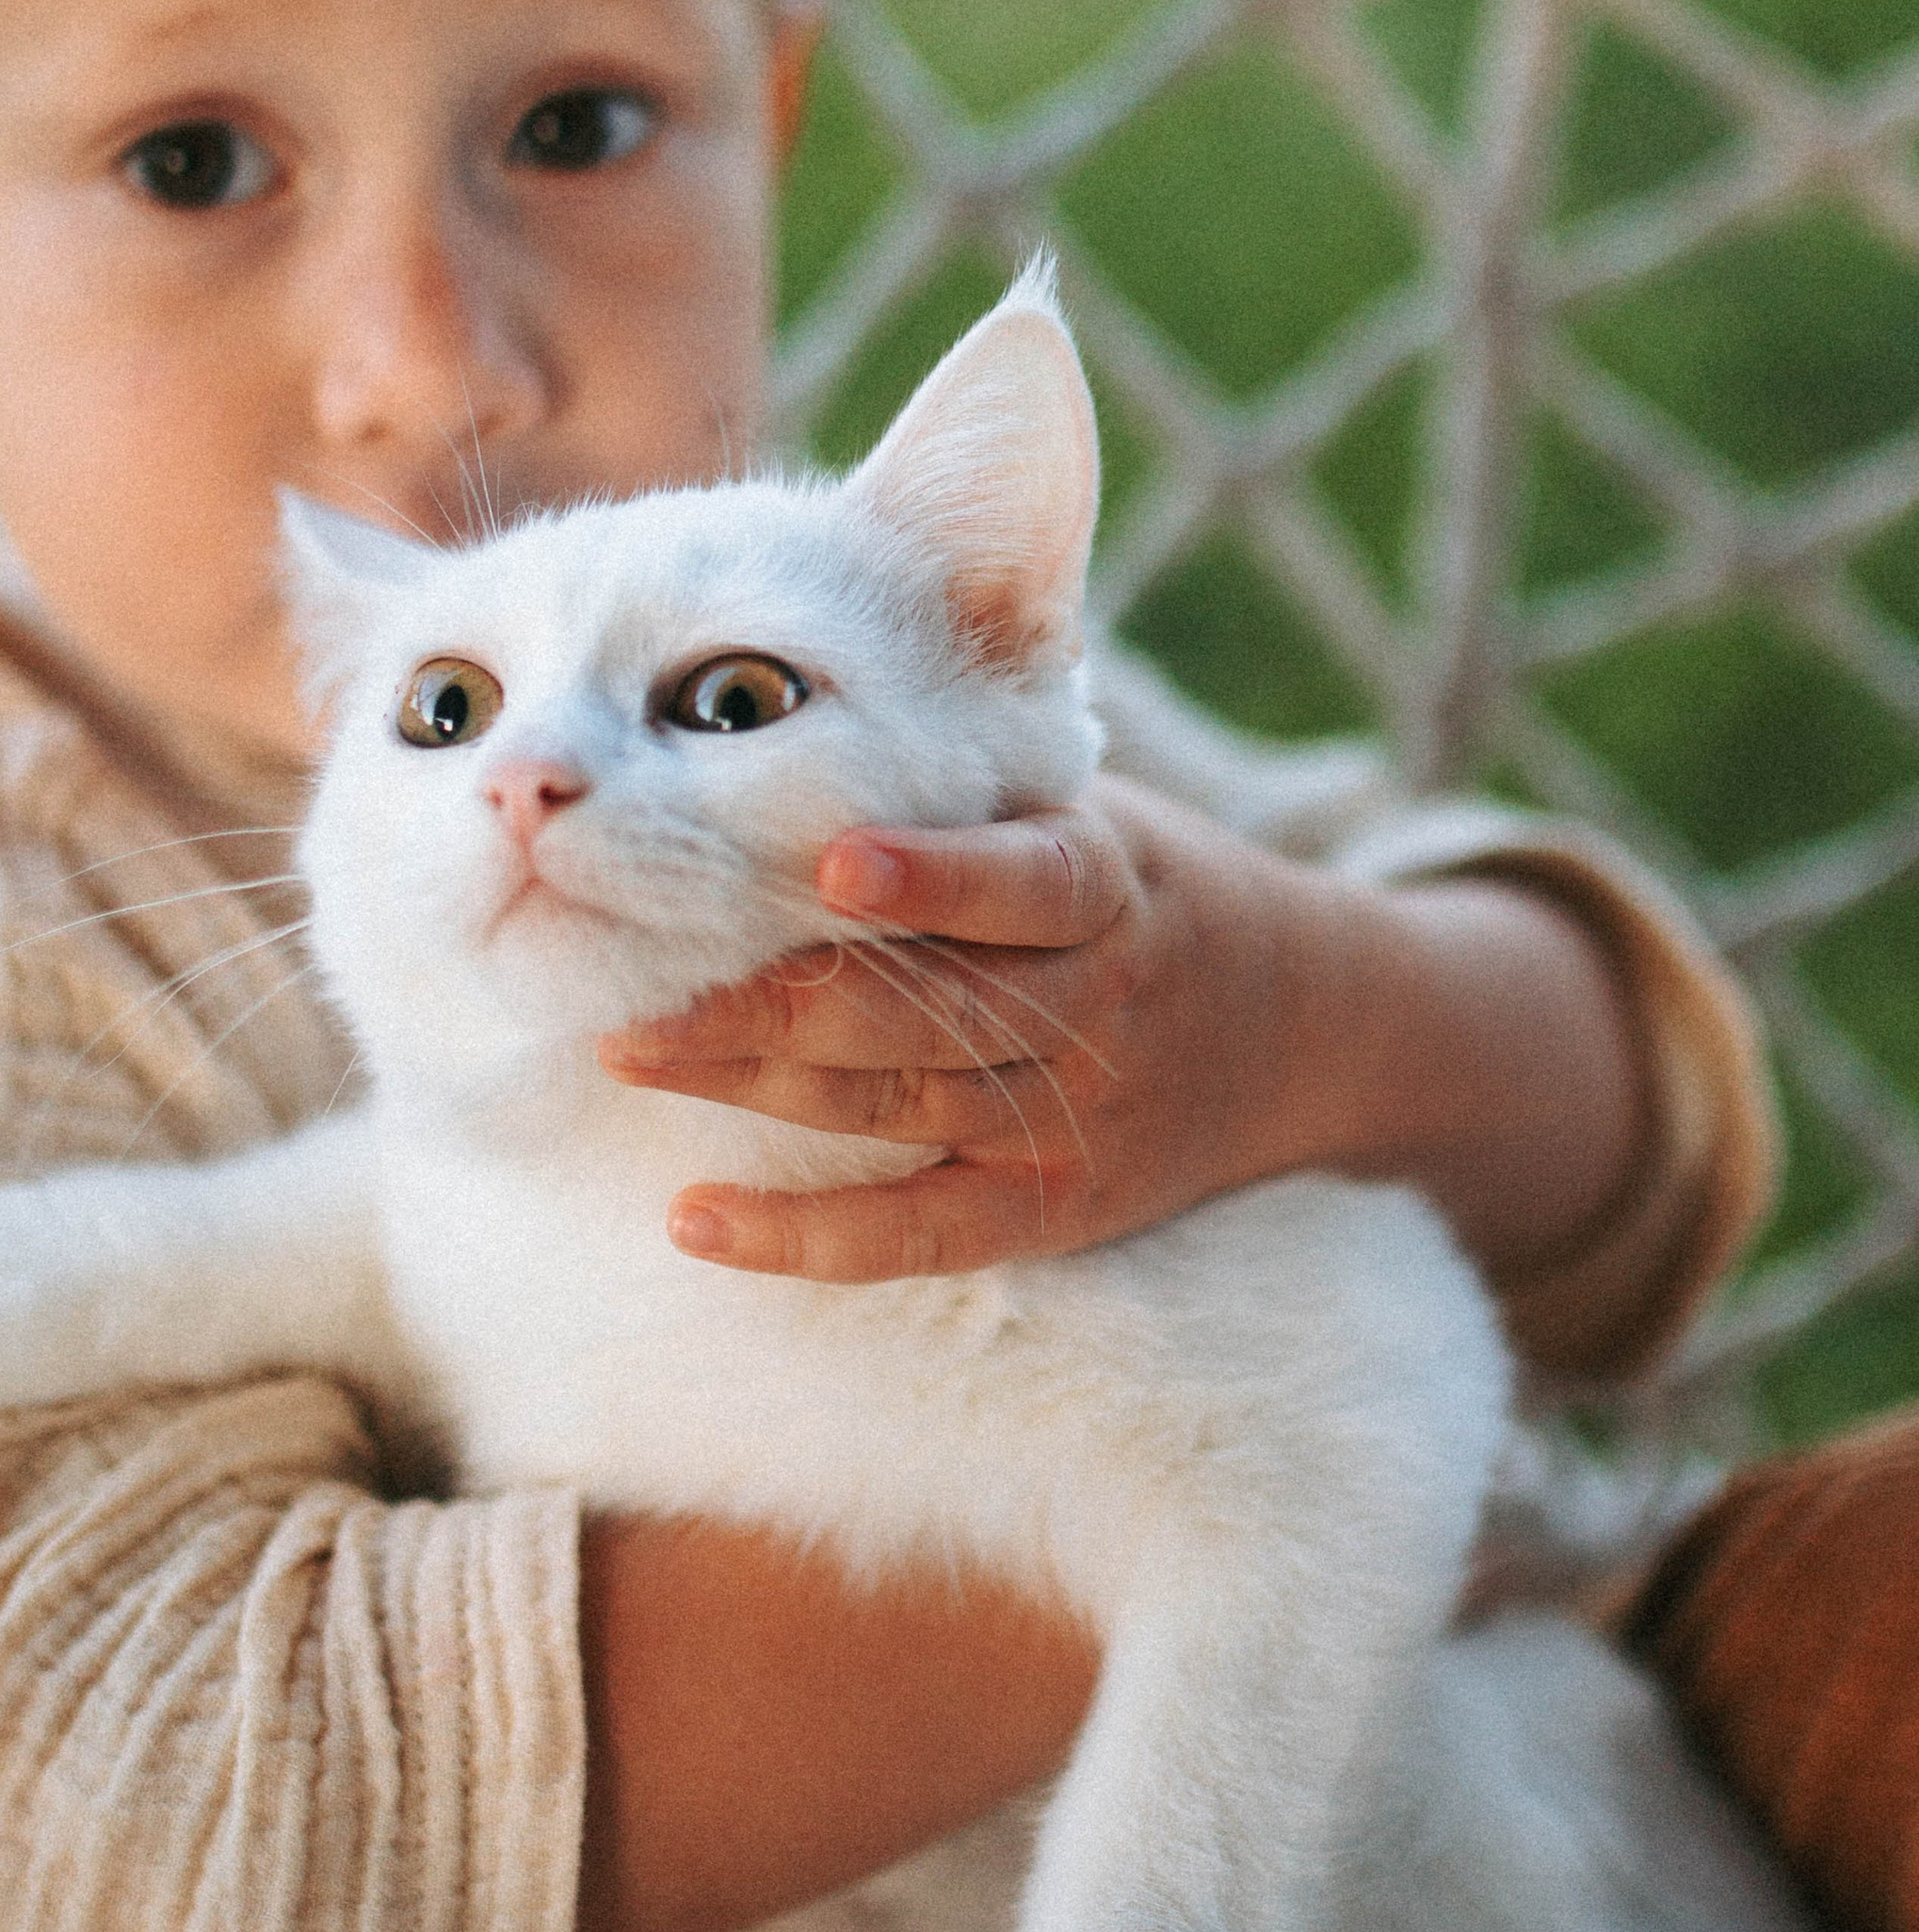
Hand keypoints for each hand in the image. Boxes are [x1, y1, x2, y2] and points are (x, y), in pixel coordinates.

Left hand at [600, 778, 1326, 1282]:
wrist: (1304, 1027)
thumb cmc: (1142, 885)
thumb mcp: (1093, 804)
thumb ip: (973, 776)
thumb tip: (795, 694)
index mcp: (1106, 886)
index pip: (1025, 882)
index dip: (935, 877)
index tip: (835, 864)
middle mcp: (1094, 1005)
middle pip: (922, 1010)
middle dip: (769, 997)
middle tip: (631, 979)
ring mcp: (1072, 1114)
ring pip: (897, 1106)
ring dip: (752, 1084)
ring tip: (628, 1050)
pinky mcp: (1050, 1207)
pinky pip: (919, 1234)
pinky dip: (804, 1238)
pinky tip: (694, 1218)